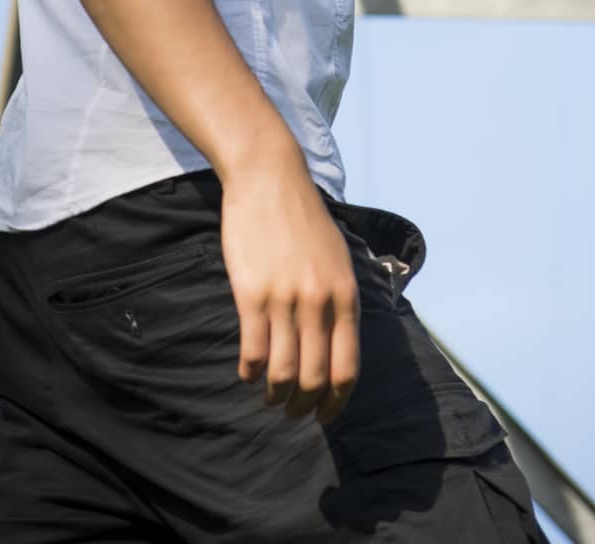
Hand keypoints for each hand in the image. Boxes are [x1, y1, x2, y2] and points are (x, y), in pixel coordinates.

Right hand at [219, 153, 360, 425]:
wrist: (269, 178)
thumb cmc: (304, 218)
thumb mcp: (339, 257)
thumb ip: (341, 299)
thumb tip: (340, 345)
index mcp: (345, 295)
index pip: (347, 368)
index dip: (336, 402)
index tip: (325, 416)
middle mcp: (318, 302)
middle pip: (314, 378)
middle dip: (304, 406)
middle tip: (293, 412)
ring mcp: (284, 299)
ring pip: (282, 372)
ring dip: (275, 395)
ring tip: (270, 397)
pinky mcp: (251, 293)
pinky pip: (252, 350)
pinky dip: (250, 372)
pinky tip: (247, 373)